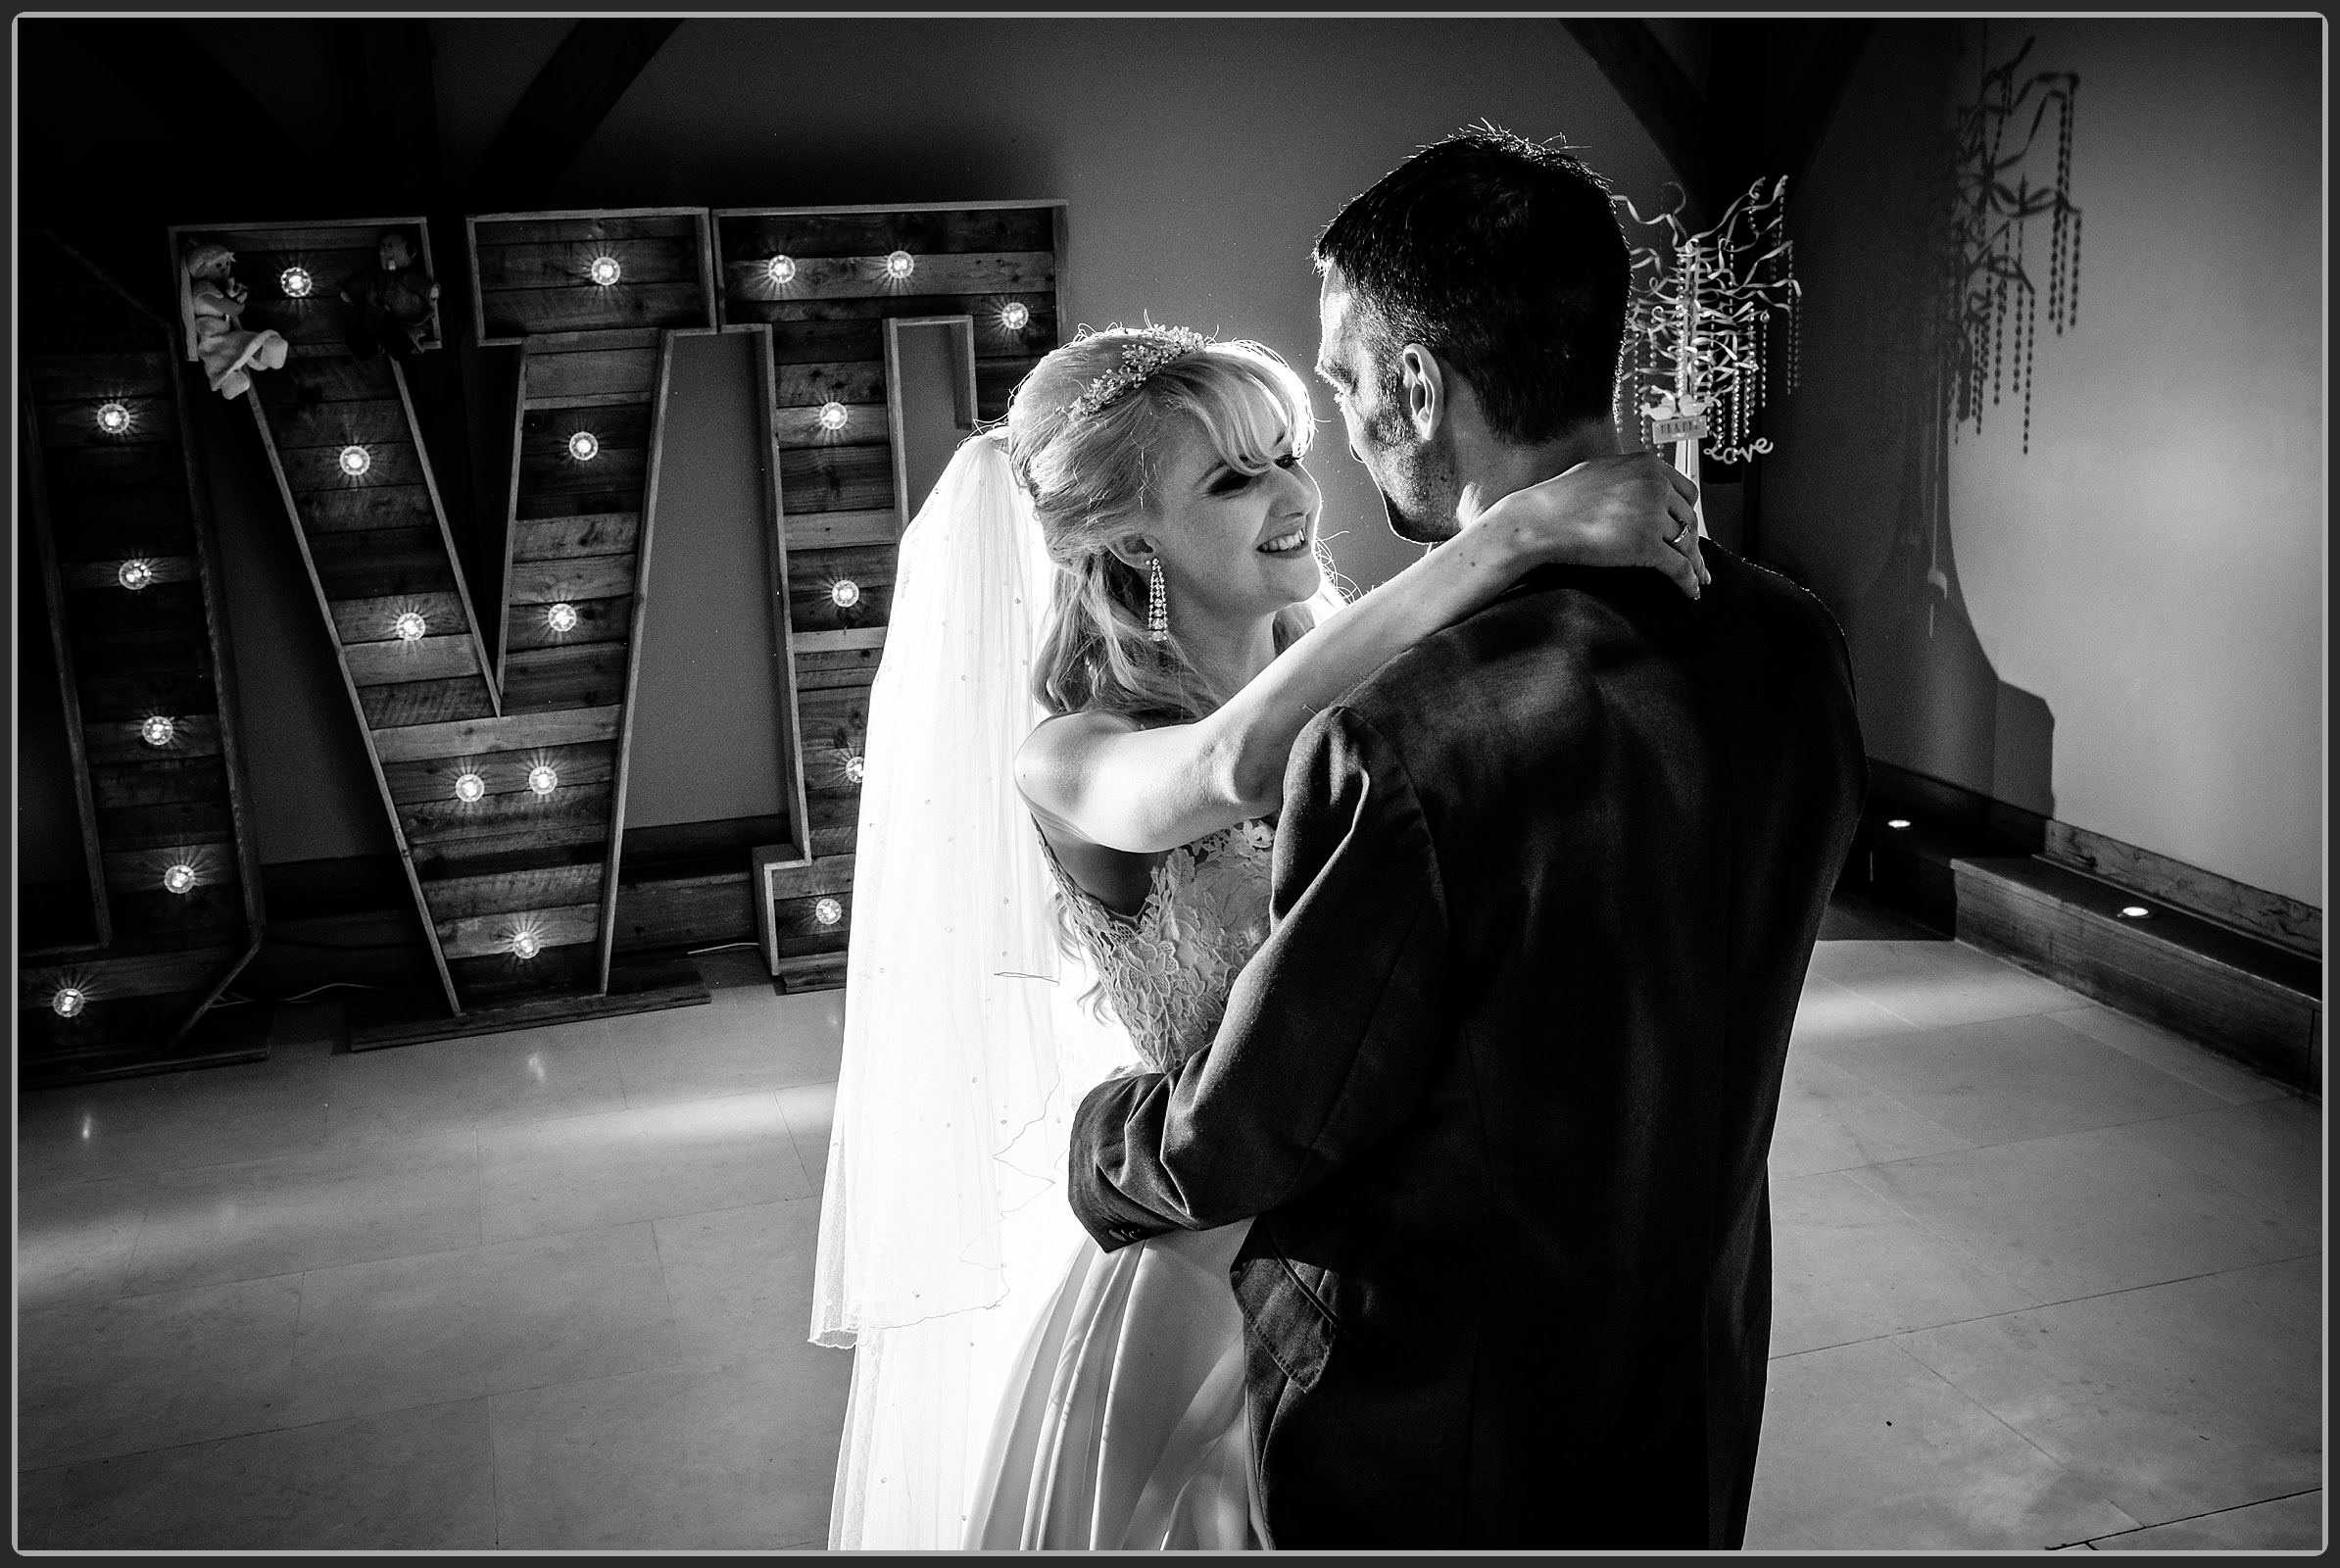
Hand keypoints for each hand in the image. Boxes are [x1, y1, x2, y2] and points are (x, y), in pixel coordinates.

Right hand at [1475, 450, 1706, 598]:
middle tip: (1695, 557)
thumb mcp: (1601, 471)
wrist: (1539, 520)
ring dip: (1694, 563)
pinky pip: (1679, 567)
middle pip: (1689, 519)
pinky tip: (1692, 591)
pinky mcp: (1646, 547)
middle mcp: (1655, 486)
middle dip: (1692, 540)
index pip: (1687, 491)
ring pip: (1687, 544)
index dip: (1688, 513)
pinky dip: (1689, 582)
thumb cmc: (1559, 498)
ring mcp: (1652, 516)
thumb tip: (1643, 489)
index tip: (1689, 527)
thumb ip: (1629, 477)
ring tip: (1699, 577)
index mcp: (1647, 465)